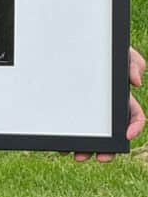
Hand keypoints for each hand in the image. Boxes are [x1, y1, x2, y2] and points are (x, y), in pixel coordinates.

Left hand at [71, 46, 144, 161]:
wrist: (76, 39)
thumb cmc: (103, 49)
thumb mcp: (120, 52)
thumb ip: (133, 62)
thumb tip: (137, 82)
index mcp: (121, 98)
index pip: (134, 117)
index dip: (134, 128)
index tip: (126, 136)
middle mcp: (106, 108)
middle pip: (110, 134)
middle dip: (107, 149)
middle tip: (98, 157)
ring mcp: (88, 110)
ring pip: (90, 135)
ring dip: (85, 147)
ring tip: (75, 154)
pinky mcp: (70, 107)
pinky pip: (71, 126)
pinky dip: (67, 137)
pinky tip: (59, 143)